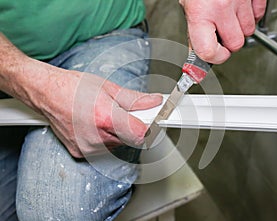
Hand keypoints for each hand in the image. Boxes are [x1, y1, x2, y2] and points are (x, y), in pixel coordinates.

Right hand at [40, 67, 161, 157]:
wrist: (46, 93)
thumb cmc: (72, 87)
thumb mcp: (108, 88)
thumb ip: (135, 99)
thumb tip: (153, 102)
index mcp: (106, 118)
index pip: (142, 134)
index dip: (149, 126)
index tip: (151, 120)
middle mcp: (97, 138)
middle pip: (130, 139)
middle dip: (131, 126)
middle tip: (122, 112)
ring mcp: (88, 148)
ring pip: (117, 145)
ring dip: (118, 133)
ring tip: (104, 116)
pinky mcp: (80, 153)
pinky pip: (103, 149)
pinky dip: (104, 138)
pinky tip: (94, 125)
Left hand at [179, 0, 266, 63]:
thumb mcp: (188, 7)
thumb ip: (195, 31)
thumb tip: (198, 52)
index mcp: (200, 14)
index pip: (209, 51)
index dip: (213, 57)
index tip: (213, 57)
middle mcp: (221, 8)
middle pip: (235, 44)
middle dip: (228, 43)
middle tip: (221, 34)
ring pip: (249, 31)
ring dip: (240, 28)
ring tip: (229, 18)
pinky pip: (259, 14)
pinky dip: (251, 15)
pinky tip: (240, 10)